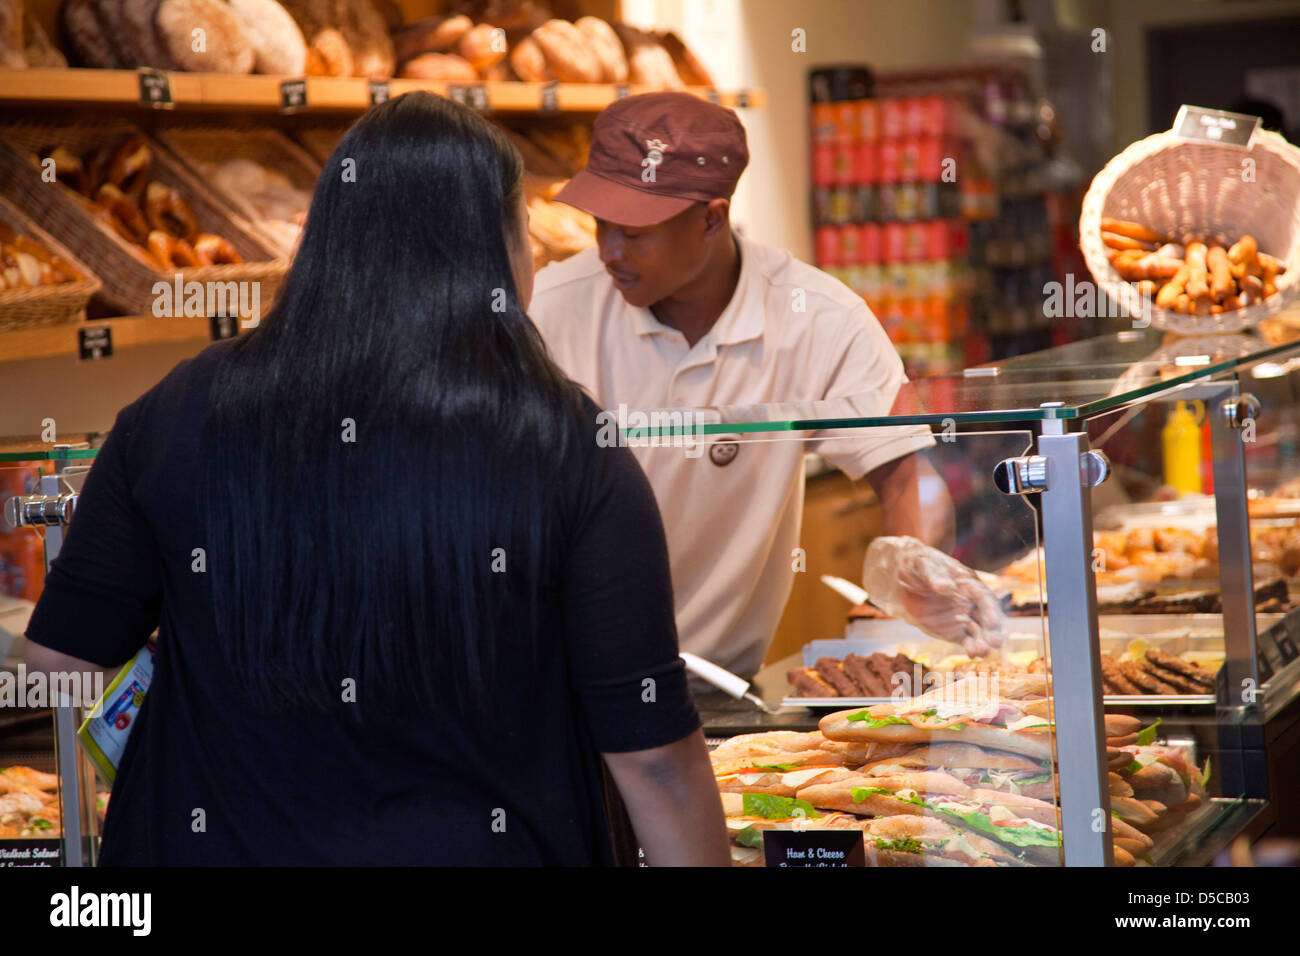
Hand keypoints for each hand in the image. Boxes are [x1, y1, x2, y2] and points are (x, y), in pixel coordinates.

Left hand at [865, 536, 1004, 656]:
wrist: (903, 579)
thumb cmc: (918, 566)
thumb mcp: (924, 565)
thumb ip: (935, 575)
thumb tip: (947, 587)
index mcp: (969, 583)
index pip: (984, 597)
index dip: (991, 610)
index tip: (992, 623)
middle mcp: (971, 602)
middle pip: (987, 617)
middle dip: (992, 630)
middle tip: (995, 643)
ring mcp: (963, 617)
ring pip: (979, 631)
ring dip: (983, 642)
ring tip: (983, 652)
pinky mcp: (954, 631)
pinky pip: (967, 640)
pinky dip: (971, 647)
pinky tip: (973, 654)